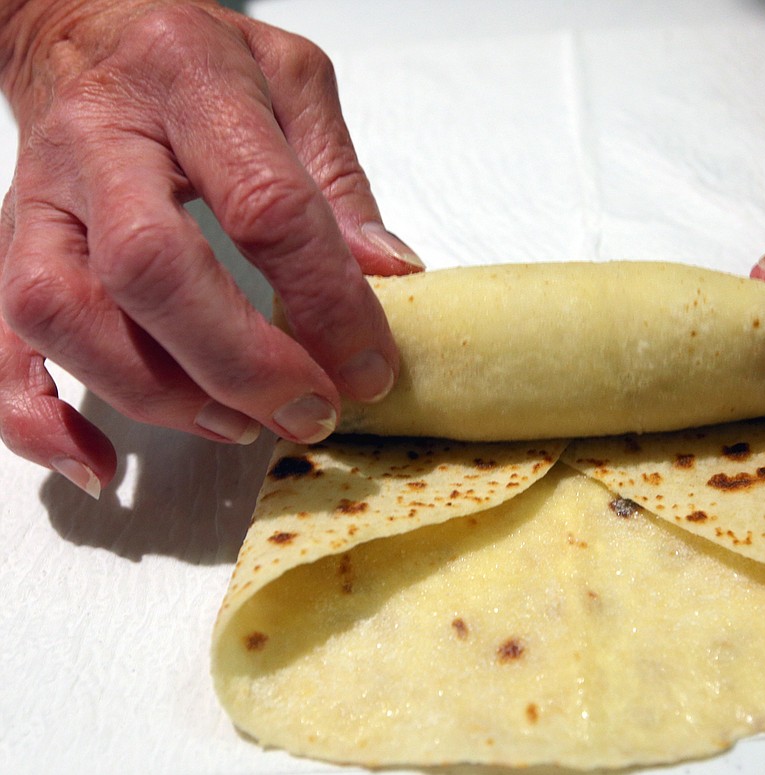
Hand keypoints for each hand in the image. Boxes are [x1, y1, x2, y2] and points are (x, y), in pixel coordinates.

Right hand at [0, 0, 421, 496]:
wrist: (82, 26)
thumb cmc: (195, 57)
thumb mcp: (293, 82)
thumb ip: (339, 178)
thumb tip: (390, 273)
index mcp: (193, 88)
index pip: (268, 206)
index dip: (326, 300)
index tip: (371, 364)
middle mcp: (103, 145)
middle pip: (152, 269)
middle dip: (239, 361)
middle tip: (308, 410)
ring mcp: (43, 201)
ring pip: (63, 312)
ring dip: (155, 392)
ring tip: (237, 424)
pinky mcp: (10, 246)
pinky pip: (0, 343)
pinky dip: (39, 418)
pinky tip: (98, 462)